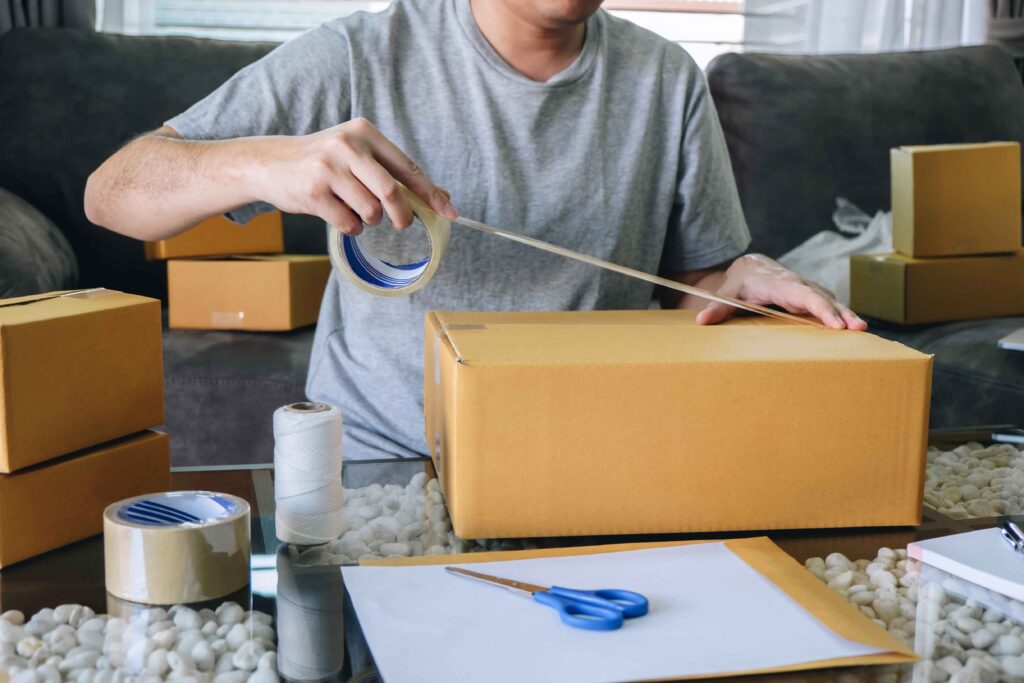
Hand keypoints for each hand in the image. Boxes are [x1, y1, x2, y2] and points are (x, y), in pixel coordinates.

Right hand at [248, 118, 456, 233]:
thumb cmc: (324, 163)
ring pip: (370, 211)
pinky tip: (340, 216)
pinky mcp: (313, 192)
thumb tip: (441, 197)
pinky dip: (352, 227)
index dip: (430, 193)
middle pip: (391, 191)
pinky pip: (349, 223)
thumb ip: (395, 173)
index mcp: (364, 133)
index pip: (407, 167)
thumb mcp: (358, 156)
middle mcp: (347, 146)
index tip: (449, 211)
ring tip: (356, 211)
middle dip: (402, 215)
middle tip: (402, 224)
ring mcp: (328, 169)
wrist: (270, 163)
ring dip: (370, 221)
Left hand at [696, 254, 866, 329]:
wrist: (749, 268)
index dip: (819, 309)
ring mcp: (806, 289)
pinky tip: (853, 328)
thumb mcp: (724, 295)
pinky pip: (828, 304)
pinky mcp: (810, 295)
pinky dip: (841, 314)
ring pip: (829, 300)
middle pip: (821, 298)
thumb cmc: (737, 284)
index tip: (835, 324)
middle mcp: (796, 283)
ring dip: (846, 314)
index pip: (802, 295)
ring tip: (862, 330)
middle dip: (840, 313)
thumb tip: (701, 321)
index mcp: (778, 283)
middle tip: (858, 329)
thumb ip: (716, 308)